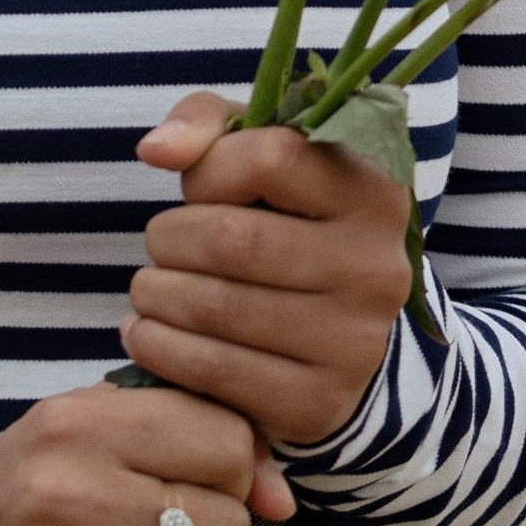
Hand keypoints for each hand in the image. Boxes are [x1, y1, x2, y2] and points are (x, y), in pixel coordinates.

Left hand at [122, 91, 412, 448]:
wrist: (333, 332)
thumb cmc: (283, 223)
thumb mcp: (259, 154)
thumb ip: (206, 124)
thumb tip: (155, 149)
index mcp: (374, 193)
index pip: (269, 158)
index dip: (209, 171)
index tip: (198, 190)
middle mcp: (377, 268)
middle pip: (232, 238)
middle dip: (168, 238)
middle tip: (160, 246)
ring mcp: (354, 343)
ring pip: (214, 306)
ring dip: (155, 294)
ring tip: (150, 289)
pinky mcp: (319, 401)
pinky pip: (213, 370)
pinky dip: (159, 347)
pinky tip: (148, 333)